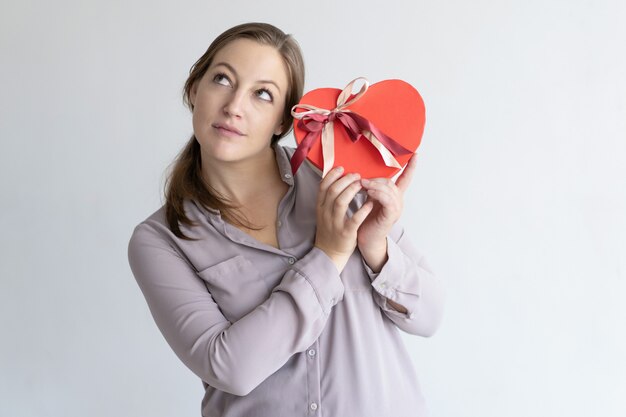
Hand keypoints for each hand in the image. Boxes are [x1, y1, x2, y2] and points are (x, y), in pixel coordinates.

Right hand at [315, 167, 374, 271]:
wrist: (330, 253)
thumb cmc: (330, 230)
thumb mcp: (324, 213)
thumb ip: (329, 198)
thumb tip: (337, 179)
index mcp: (320, 207)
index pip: (323, 186)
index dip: (332, 175)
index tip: (342, 168)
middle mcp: (325, 213)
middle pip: (333, 191)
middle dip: (346, 180)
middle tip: (357, 176)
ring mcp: (335, 223)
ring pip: (341, 201)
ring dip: (352, 190)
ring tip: (362, 185)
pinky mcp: (345, 233)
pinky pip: (354, 219)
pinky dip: (363, 210)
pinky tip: (370, 203)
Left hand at [357, 154, 417, 271]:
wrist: (365, 239)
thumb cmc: (365, 219)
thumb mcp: (369, 200)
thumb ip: (371, 188)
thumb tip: (363, 175)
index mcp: (394, 197)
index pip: (405, 179)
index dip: (410, 167)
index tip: (415, 155)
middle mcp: (398, 201)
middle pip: (391, 182)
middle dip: (376, 179)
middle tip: (362, 179)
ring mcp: (396, 209)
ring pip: (389, 190)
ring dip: (375, 185)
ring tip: (363, 184)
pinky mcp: (391, 216)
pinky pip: (387, 200)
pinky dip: (378, 194)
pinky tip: (369, 193)